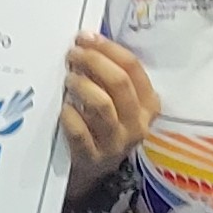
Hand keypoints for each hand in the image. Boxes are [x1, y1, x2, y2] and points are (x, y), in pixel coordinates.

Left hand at [61, 36, 158, 194]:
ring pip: (102, 105)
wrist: (92, 174)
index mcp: (148, 105)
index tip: (86, 37)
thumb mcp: (117, 105)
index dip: (108, 48)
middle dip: (94, 61)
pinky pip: (80, 132)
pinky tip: (63, 108)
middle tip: (72, 54)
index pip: (133, 68)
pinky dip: (70, 116)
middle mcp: (137, 124)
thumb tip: (87, 42)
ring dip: (82, 86)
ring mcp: (116, 143)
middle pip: (119, 83)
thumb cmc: (102, 129)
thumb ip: (109, 78)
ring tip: (68, 78)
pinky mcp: (93, 158)